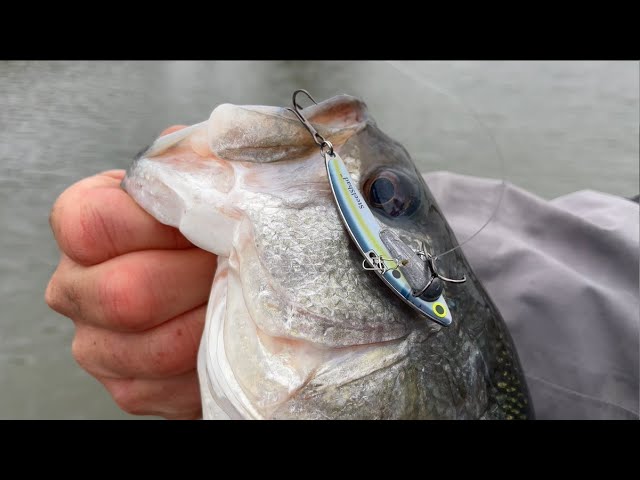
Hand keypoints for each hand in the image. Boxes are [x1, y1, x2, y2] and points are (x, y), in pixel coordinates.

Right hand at [45, 126, 215, 418]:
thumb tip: (213, 156)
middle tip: (237, 263)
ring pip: (159, 347)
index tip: (208, 221)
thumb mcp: (206, 180)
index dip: (161, 225)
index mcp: (83, 226)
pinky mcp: (131, 389)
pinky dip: (216, 356)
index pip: (94, 224)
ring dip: (215, 318)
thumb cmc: (210, 228)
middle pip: (127, 294)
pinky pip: (175, 385)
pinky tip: (230, 330)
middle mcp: (76, 288)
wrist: (226, 283)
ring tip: (241, 294)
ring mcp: (99, 345)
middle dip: (199, 277)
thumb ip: (200, 162)